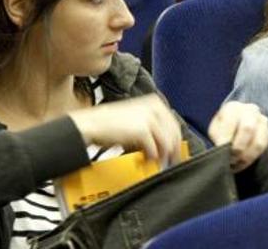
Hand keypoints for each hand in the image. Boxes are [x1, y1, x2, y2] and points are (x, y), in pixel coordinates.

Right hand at [68, 94, 182, 164]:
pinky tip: (146, 161)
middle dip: (173, 151)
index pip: (174, 124)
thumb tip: (163, 142)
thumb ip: (151, 126)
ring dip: (162, 156)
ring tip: (155, 164)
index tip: (175, 152)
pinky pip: (155, 150)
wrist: (91, 124)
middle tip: (169, 162)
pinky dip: (152, 158)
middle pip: (174, 134)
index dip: (176, 141)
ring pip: (167, 143)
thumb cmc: (109, 123)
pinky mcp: (143, 130)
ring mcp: (150, 118)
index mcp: (154, 102)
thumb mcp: (135, 118)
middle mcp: (155, 108)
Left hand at [208, 101, 267, 172]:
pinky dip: (251, 157)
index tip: (221, 150)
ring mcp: (262, 120)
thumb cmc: (223, 129)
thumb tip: (224, 147)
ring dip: (245, 156)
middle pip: (248, 128)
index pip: (231, 121)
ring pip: (257, 142)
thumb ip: (219, 136)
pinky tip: (242, 161)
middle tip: (230, 158)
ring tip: (235, 161)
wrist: (237, 128)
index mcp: (233, 107)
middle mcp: (250, 110)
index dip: (225, 138)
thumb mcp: (216, 131)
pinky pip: (263, 148)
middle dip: (238, 147)